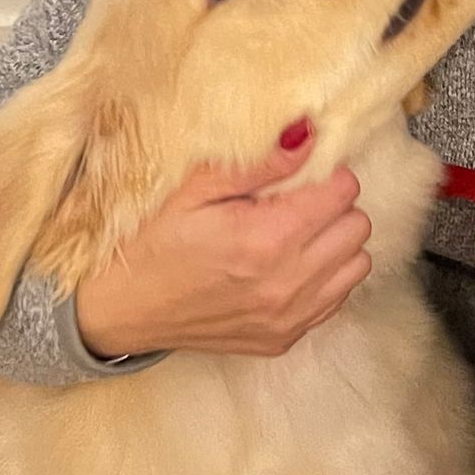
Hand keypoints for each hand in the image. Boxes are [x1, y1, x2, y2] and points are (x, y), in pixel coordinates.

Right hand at [74, 123, 370, 358]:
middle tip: (294, 201)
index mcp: (265, 239)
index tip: (297, 175)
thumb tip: (307, 135)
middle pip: (357, 227)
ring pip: (357, 264)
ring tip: (295, 234)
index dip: (325, 174)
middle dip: (334, 206)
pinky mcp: (283, 339)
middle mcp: (286, 284)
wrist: (117, 310)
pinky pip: (337, 299)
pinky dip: (325, 277)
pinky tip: (288, 266)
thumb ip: (254, 164)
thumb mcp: (191, 189)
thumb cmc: (148, 243)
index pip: (342, 192)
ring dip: (335, 243)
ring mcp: (287, 318)